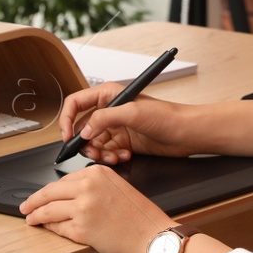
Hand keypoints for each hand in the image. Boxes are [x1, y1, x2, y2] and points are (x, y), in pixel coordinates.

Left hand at [18, 163, 173, 252]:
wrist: (154, 239)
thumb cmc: (142, 219)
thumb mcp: (118, 189)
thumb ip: (94, 187)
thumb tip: (69, 197)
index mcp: (99, 172)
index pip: (64, 180)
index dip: (49, 190)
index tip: (41, 194)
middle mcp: (89, 186)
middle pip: (50, 192)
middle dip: (34, 201)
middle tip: (25, 206)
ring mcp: (83, 207)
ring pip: (48, 210)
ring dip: (36, 216)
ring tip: (30, 219)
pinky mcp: (81, 228)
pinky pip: (58, 228)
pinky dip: (50, 229)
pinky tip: (46, 229)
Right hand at [58, 82, 199, 162]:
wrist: (186, 133)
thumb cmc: (167, 115)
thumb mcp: (133, 113)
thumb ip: (104, 119)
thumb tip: (84, 131)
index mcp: (108, 95)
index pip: (75, 104)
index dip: (67, 120)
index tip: (67, 137)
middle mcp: (109, 110)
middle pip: (82, 129)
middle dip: (87, 144)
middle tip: (96, 152)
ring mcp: (116, 127)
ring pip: (93, 144)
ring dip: (100, 153)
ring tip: (114, 156)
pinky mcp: (123, 142)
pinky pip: (106, 152)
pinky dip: (112, 157)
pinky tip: (125, 155)